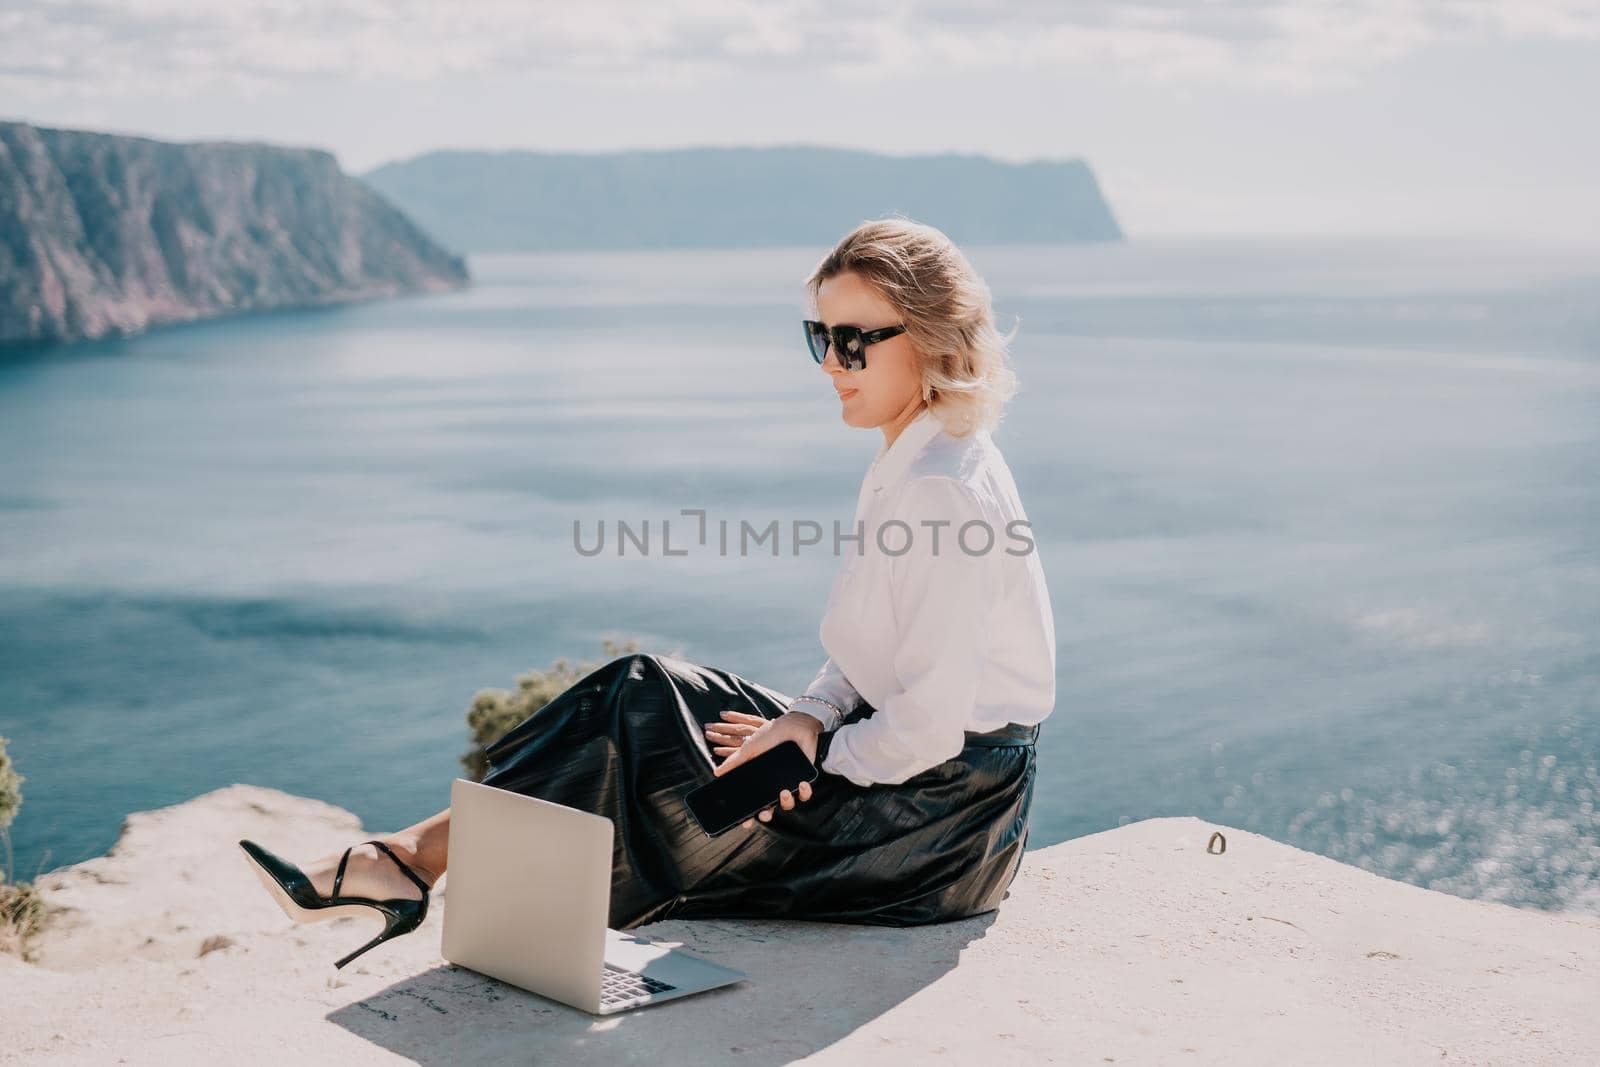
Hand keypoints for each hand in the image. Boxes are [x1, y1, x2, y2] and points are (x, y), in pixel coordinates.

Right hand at [710, 711, 821, 828]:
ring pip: (787, 804)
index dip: (748, 814)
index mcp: (760, 779)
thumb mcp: (750, 747)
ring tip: (783, 792)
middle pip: (769, 808)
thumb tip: (717, 772)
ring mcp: (789, 783)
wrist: (794, 724)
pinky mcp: (804, 779)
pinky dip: (804, 792)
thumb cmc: (771, 734)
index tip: (744, 822)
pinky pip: (805, 794)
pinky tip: (800, 784)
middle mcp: (773, 784)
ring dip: (785, 802)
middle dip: (765, 815)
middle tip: (763, 813)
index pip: (753, 801)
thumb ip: (735, 760)